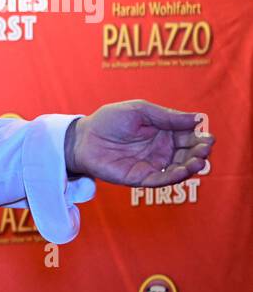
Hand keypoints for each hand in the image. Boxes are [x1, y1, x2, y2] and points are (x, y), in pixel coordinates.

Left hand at [64, 100, 214, 187]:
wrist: (82, 137)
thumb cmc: (109, 120)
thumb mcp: (140, 111)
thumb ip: (167, 116)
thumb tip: (198, 118)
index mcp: (164, 131)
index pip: (189, 136)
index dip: (200, 138)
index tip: (208, 137)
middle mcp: (162, 149)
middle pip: (188, 153)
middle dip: (199, 153)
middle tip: (204, 150)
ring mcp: (152, 164)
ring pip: (178, 168)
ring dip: (191, 167)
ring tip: (198, 163)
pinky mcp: (140, 177)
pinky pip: (160, 180)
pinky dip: (173, 178)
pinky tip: (182, 172)